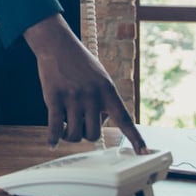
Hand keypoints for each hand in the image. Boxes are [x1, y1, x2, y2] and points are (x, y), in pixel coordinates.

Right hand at [23, 15, 148, 152]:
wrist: (57, 43)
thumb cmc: (80, 62)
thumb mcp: (100, 77)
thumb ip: (104, 100)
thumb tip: (99, 124)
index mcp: (108, 90)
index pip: (124, 119)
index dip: (135, 137)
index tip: (144, 151)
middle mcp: (92, 95)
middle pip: (93, 134)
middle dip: (86, 134)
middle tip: (79, 124)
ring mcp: (73, 97)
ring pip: (74, 134)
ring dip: (69, 135)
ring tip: (65, 125)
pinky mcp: (54, 97)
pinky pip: (54, 126)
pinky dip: (53, 138)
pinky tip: (52, 143)